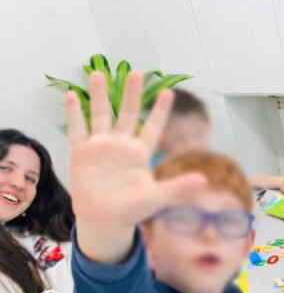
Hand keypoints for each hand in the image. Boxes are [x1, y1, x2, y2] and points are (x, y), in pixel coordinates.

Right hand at [66, 71, 206, 230]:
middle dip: (132, 94)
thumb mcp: (157, 197)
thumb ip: (178, 187)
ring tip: (98, 73)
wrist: (104, 220)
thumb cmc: (132, 209)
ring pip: (101, 115)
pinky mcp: (81, 153)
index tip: (169, 92)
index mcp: (141, 153)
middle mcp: (122, 144)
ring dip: (100, 95)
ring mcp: (101, 146)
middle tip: (137, 72)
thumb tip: (203, 180)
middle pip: (128, 114)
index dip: (160, 111)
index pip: (153, 127)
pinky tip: (72, 96)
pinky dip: (74, 113)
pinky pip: (78, 129)